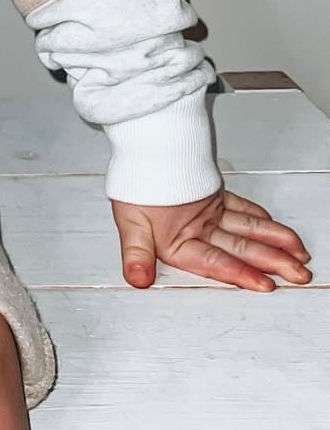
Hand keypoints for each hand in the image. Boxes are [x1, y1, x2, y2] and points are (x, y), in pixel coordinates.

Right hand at [111, 185, 314, 290]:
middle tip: (298, 273)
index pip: (213, 263)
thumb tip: (137, 279)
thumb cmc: (135, 183)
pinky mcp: (214, 200)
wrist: (145, 145)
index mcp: (175, 246)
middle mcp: (194, 235)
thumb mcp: (131, 221)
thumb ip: (135, 253)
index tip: (265, 284)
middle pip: (238, 252)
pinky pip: (242, 212)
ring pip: (245, 233)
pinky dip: (260, 221)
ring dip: (273, 244)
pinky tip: (276, 230)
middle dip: (270, 262)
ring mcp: (206, 218)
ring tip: (298, 254)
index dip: (239, 273)